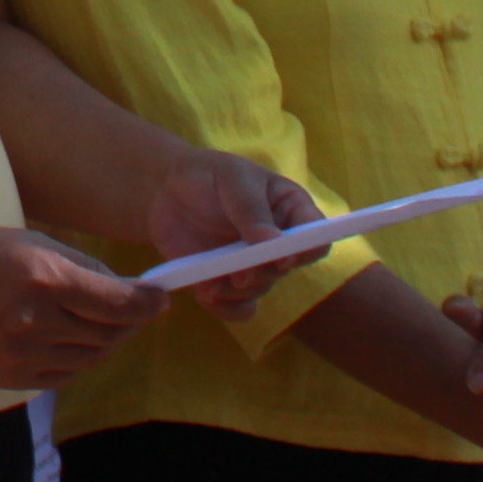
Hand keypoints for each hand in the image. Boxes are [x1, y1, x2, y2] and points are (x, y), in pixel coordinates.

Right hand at [0, 225, 162, 389]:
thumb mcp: (32, 242)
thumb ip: (83, 268)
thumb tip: (128, 293)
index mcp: (44, 279)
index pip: (120, 305)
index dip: (148, 303)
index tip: (161, 298)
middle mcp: (36, 322)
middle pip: (109, 333)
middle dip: (127, 320)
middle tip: (130, 306)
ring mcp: (21, 355)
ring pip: (90, 356)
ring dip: (102, 338)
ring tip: (92, 319)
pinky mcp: (10, 378)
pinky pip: (64, 373)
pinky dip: (74, 356)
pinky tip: (61, 335)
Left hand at [138, 148, 323, 318]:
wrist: (165, 188)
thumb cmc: (207, 174)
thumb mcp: (231, 178)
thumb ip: (250, 208)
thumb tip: (272, 242)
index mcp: (290, 209)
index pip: (316, 236)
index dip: (307, 251)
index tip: (283, 256)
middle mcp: (278, 241)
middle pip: (286, 268)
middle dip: (262, 272)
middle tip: (238, 273)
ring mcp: (253, 262)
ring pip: (260, 288)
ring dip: (236, 290)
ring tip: (208, 281)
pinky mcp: (228, 280)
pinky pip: (238, 307)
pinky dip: (225, 307)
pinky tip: (205, 294)